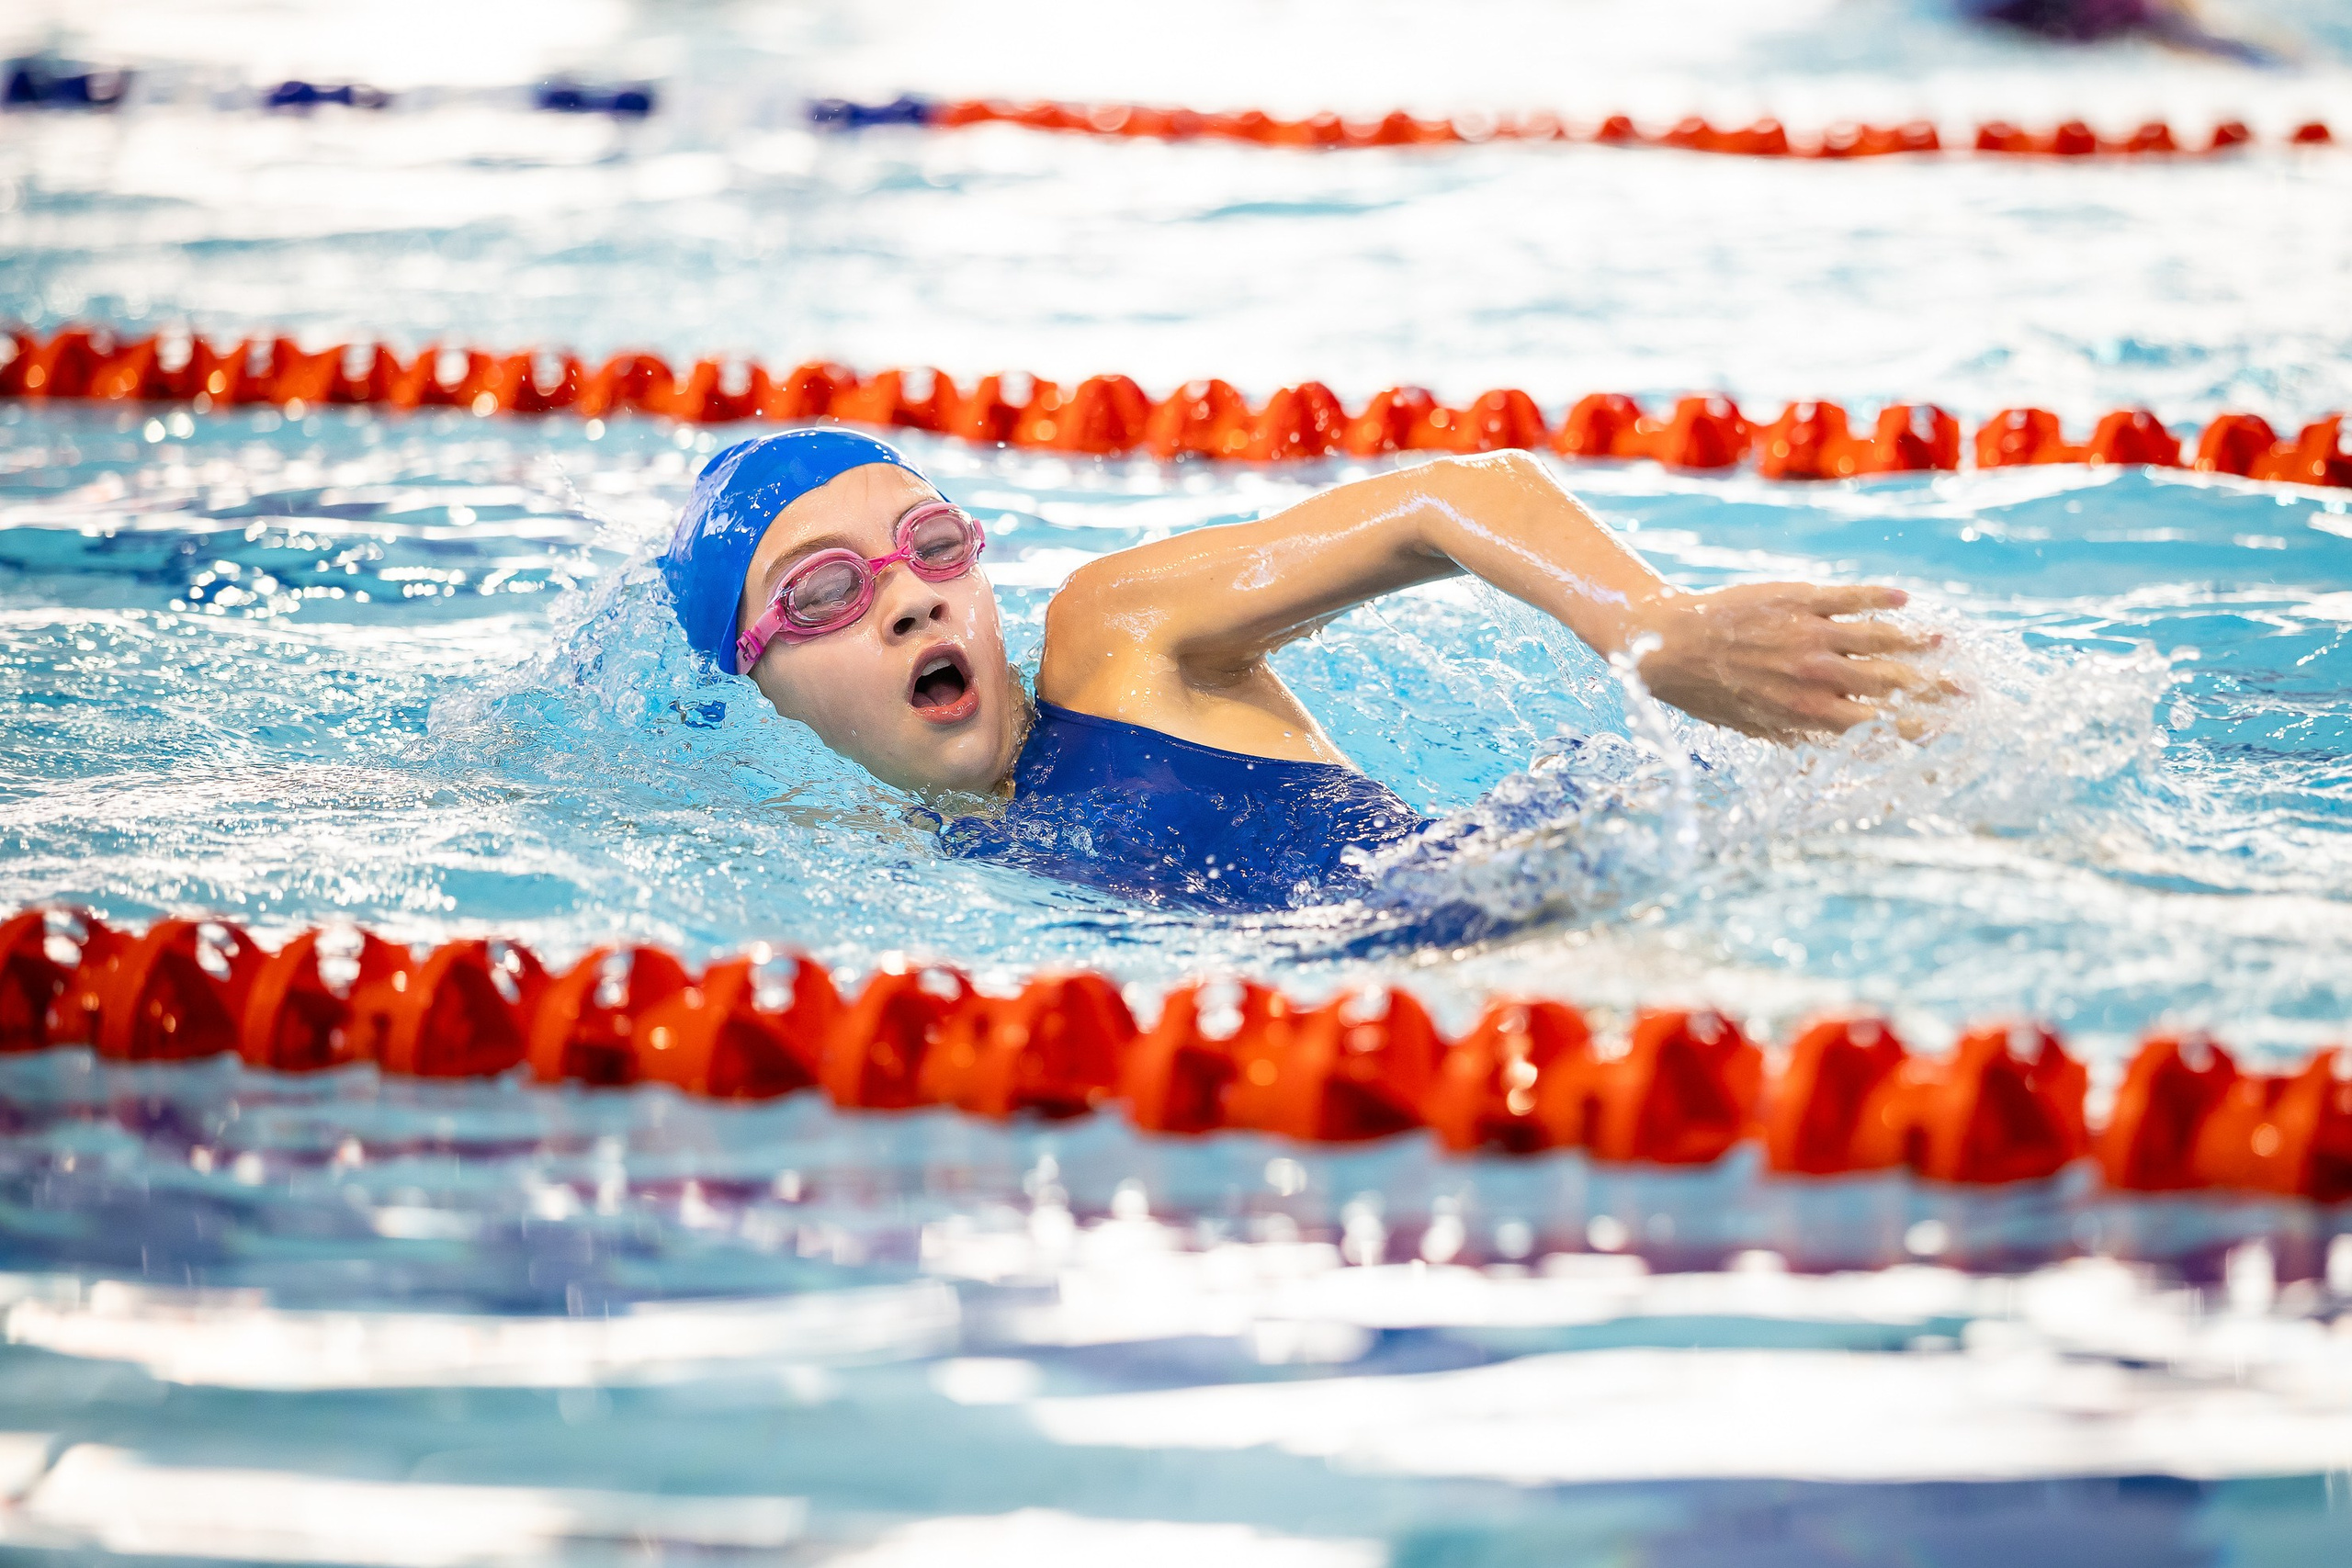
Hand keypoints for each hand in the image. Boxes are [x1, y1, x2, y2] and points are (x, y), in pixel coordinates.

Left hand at [1617, 583, 1945, 740]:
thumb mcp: (1758, 727)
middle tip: (1969, 689)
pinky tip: (1904, 599)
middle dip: (1936, 687)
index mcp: (1809, 714)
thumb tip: (1842, 746)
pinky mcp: (1800, 598)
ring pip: (1881, 636)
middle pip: (1893, 682)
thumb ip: (1803, 733)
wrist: (1668, 644)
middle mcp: (1817, 675)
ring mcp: (1811, 633)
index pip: (1880, 724)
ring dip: (1918, 639)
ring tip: (1946, 640)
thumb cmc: (1712, 693)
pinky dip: (1882, 598)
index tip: (1950, 728)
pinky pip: (1852, 596)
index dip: (1920, 727)